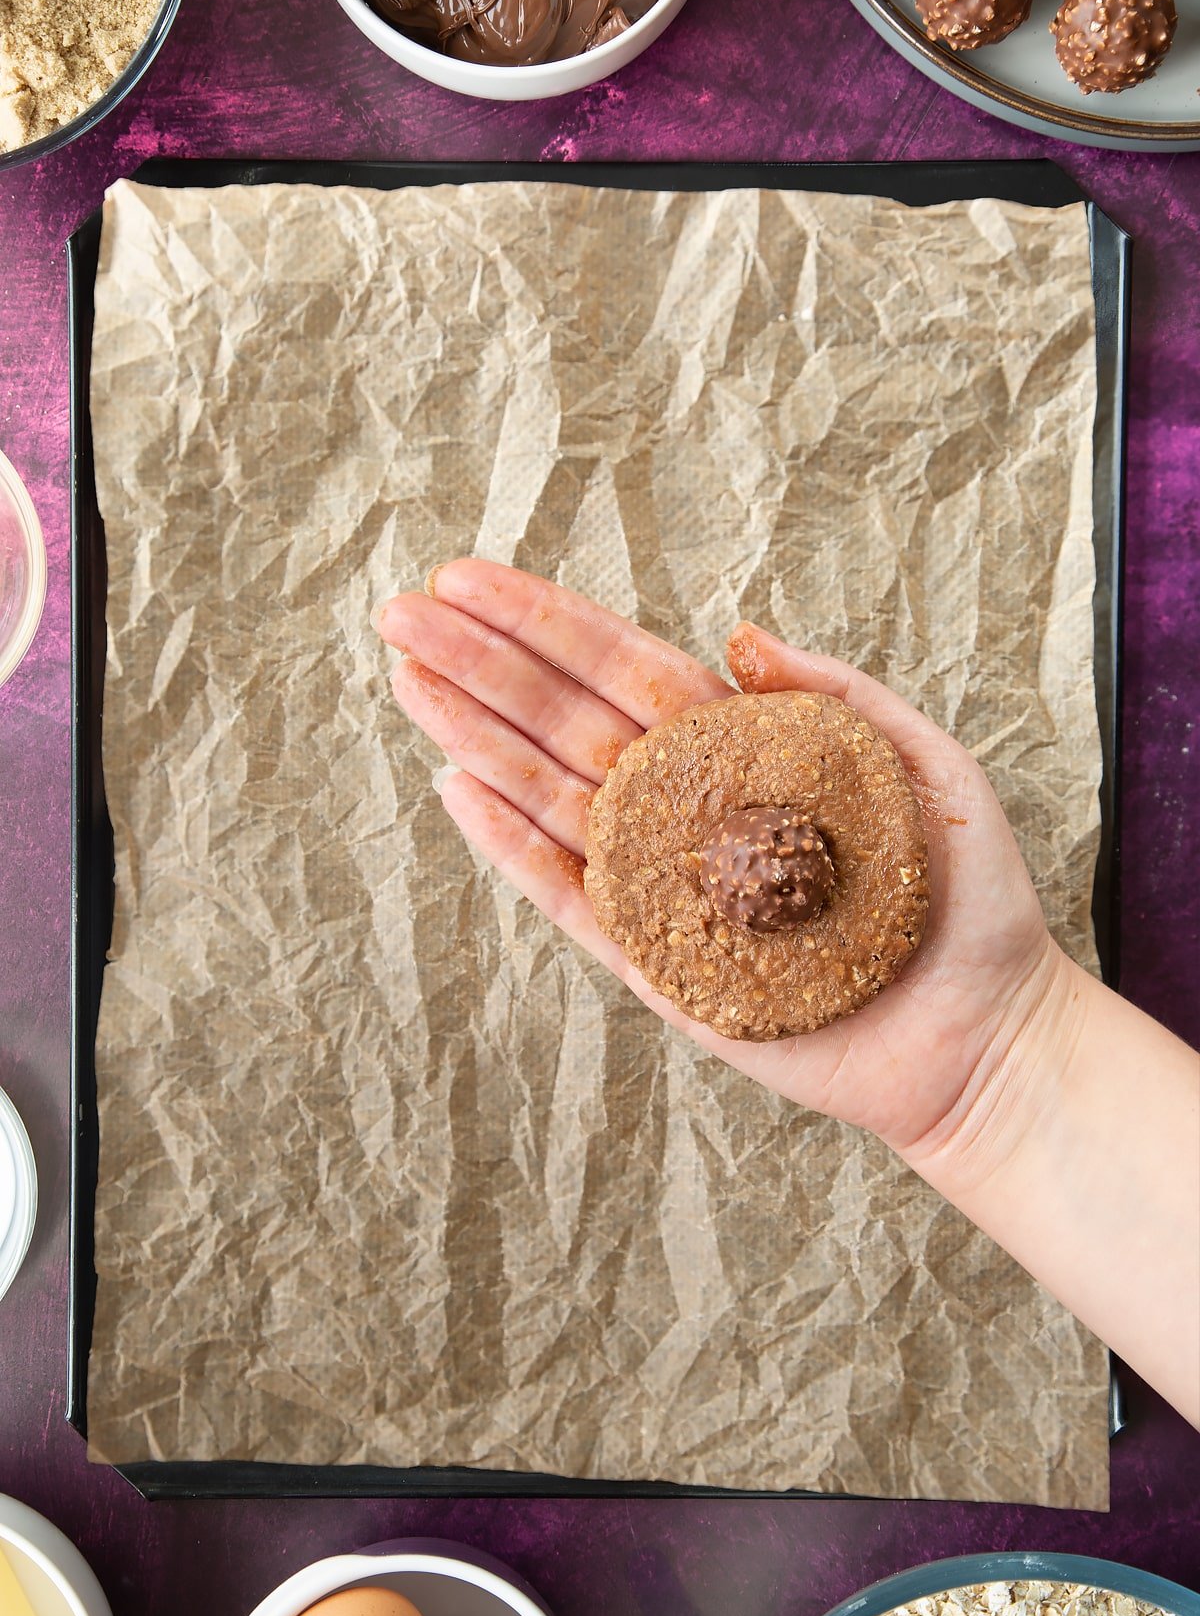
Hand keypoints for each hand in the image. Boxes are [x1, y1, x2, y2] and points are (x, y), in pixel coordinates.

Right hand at [374, 561, 1067, 1193]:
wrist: (980, 1036)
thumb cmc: (966, 902)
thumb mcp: (926, 767)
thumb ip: (837, 694)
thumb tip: (739, 632)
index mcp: (743, 752)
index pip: (625, 668)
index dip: (547, 623)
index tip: (470, 578)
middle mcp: (687, 808)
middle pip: (566, 721)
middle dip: (482, 665)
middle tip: (401, 614)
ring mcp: (663, 883)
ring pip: (550, 797)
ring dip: (475, 738)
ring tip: (407, 679)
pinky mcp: (656, 962)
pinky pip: (571, 896)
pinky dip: (513, 847)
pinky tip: (457, 789)